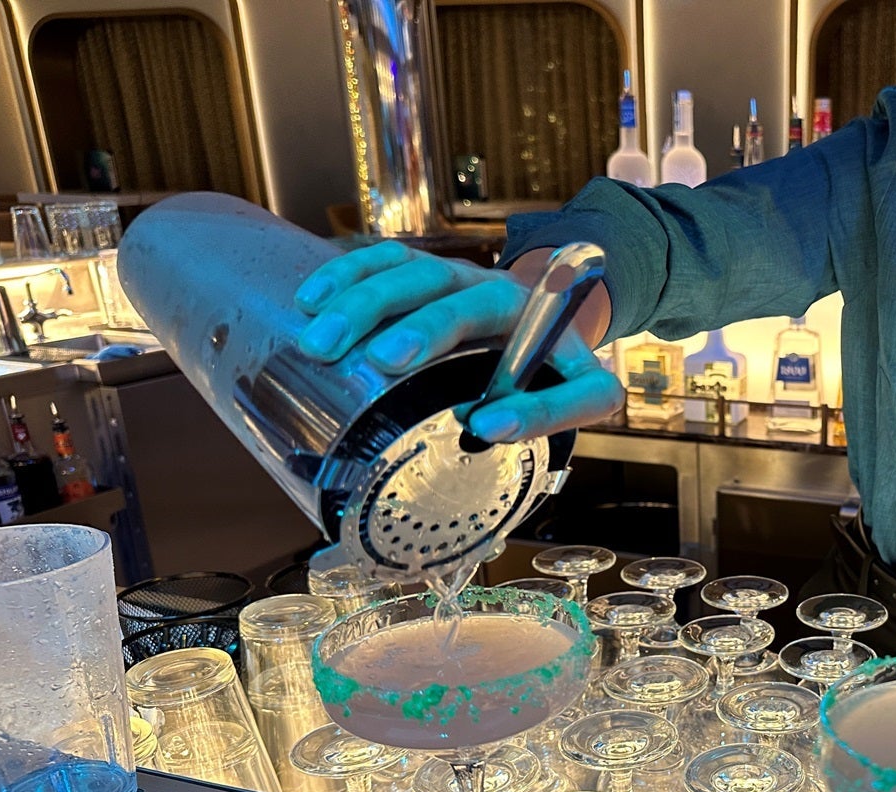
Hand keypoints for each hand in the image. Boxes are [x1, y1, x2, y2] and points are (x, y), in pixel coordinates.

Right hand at [294, 241, 622, 442]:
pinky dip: (346, 274)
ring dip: (363, 301)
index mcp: (539, 318)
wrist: (545, 320)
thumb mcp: (586, 393)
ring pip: (411, 272)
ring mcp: (457, 275)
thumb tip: (492, 427)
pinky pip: (383, 260)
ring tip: (320, 342)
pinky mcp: (421, 271)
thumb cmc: (556, 364)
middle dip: (417, 324)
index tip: (483, 422)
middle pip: (456, 293)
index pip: (540, 349)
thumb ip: (554, 411)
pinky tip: (310, 300)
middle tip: (381, 359)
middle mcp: (496, 288)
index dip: (506, 374)